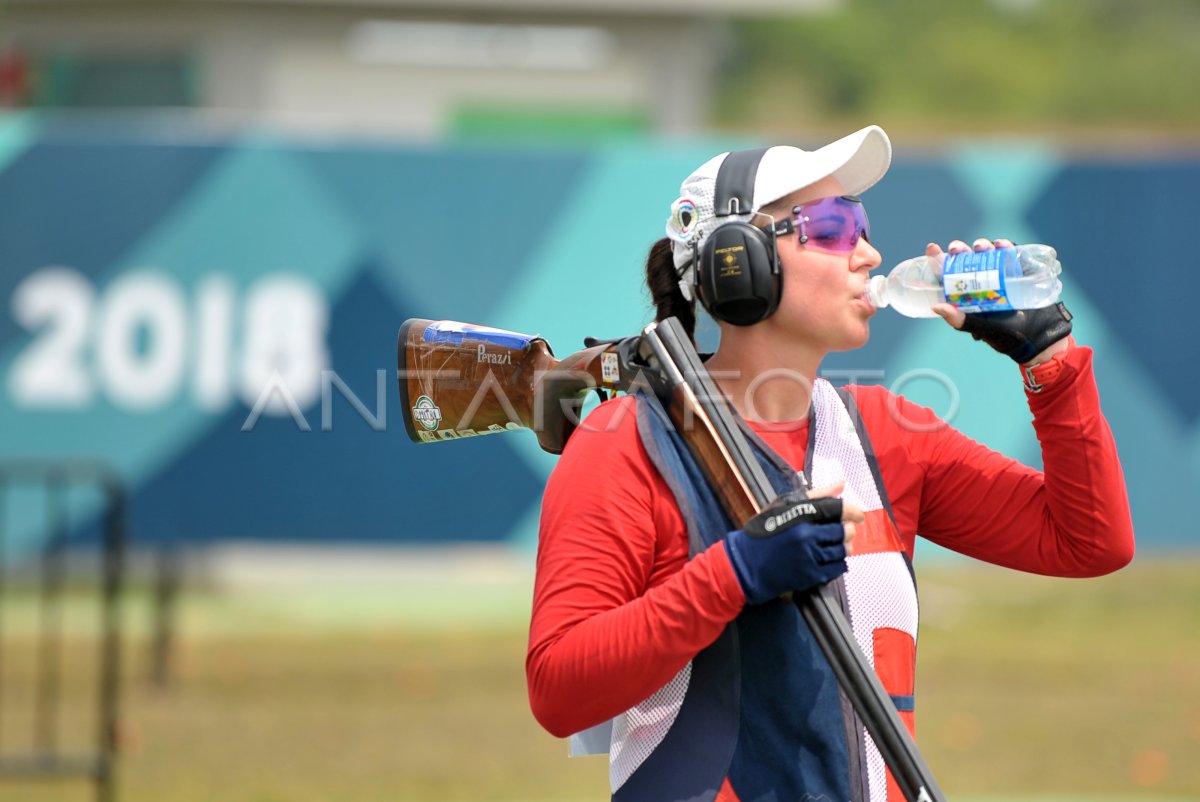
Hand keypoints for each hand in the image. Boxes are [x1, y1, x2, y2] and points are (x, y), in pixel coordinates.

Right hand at [724, 483, 863, 604]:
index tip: (857, 515)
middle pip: (843, 531)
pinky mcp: (810, 576)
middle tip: (841, 531)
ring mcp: (809, 557)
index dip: (852, 511)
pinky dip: (837, 563)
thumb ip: (815, 495)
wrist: (744, 565)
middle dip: (846, 531)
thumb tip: (841, 484)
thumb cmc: (762, 533)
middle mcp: (806, 536)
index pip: (836, 508)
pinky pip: (837, 569)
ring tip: (832, 545)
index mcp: (799, 515)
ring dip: (843, 547)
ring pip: (842, 551)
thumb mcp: (783, 506)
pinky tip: (827, 559)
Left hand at [927, 238, 1072, 364]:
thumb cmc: (1006, 335)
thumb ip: (959, 319)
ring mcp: (998, 275)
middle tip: (957, 249)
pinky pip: (1009, 255)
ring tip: (981, 247)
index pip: (948, 275)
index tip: (932, 248)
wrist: (1039, 334)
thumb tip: (935, 306)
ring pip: (985, 254)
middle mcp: (980, 283)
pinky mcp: (1016, 271)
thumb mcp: (980, 327)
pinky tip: (1001, 244)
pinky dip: (1005, 246)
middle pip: (965, 261)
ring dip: (981, 246)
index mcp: (966, 296)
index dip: (939, 261)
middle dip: (959, 250)